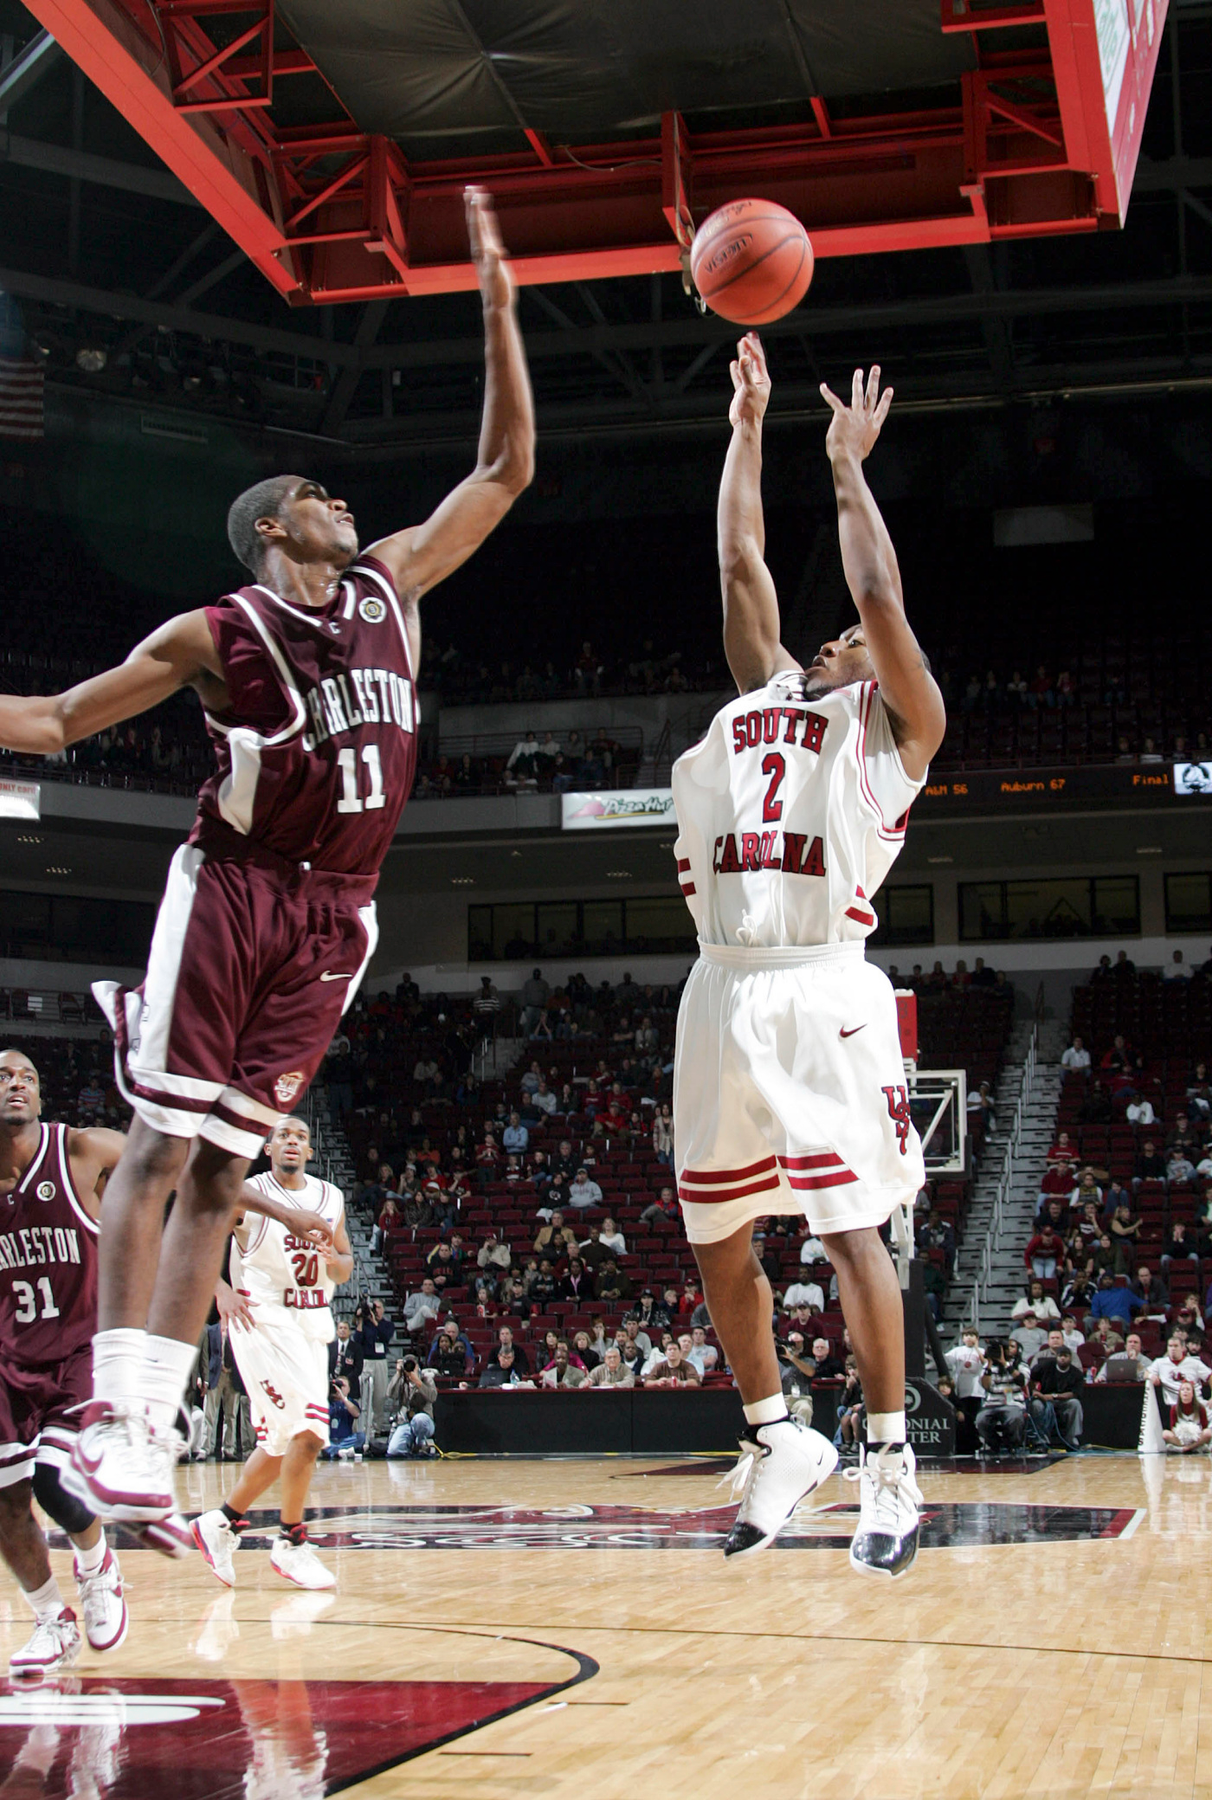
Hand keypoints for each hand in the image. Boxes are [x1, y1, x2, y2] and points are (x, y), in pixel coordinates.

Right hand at [216, 1281, 254, 1332]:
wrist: (223, 1291)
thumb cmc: (234, 1296)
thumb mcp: (243, 1298)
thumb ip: (251, 1302)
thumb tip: (260, 1304)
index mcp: (242, 1306)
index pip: (248, 1314)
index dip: (252, 1320)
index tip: (255, 1327)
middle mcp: (236, 1309)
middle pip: (242, 1318)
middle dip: (246, 1325)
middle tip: (250, 1332)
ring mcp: (229, 1311)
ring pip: (233, 1319)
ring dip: (236, 1326)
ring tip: (239, 1332)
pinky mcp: (223, 1312)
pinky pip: (223, 1320)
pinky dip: (224, 1326)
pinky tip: (225, 1331)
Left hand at [289, 1210, 336, 1252]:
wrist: (286, 1215)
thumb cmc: (294, 1226)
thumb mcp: (304, 1236)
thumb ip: (315, 1240)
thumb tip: (323, 1244)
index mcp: (318, 1223)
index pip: (329, 1232)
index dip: (330, 1239)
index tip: (328, 1245)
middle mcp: (318, 1217)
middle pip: (328, 1227)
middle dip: (327, 1236)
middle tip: (322, 1242)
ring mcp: (315, 1214)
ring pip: (324, 1223)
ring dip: (323, 1231)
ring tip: (316, 1237)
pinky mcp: (312, 1213)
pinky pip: (319, 1220)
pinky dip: (319, 1226)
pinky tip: (313, 1231)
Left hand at [466, 186, 512, 309]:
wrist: (496, 305)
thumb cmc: (497, 294)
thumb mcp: (496, 278)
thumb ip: (494, 263)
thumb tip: (493, 251)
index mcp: (481, 251)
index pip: (477, 227)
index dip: (476, 211)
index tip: (474, 195)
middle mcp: (480, 249)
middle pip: (474, 223)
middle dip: (472, 205)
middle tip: (470, 188)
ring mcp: (485, 251)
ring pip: (480, 226)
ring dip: (478, 210)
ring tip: (475, 194)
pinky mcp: (491, 254)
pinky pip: (488, 233)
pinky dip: (486, 221)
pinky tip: (486, 213)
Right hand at [728, 332, 769, 430]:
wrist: (745, 424)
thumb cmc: (750, 409)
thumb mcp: (748, 389)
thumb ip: (746, 373)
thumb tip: (743, 358)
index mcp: (763, 380)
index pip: (757, 360)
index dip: (751, 348)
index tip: (744, 339)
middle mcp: (758, 381)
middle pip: (754, 360)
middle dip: (752, 347)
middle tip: (749, 334)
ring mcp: (749, 385)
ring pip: (746, 366)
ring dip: (744, 355)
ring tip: (741, 344)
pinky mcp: (741, 391)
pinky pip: (739, 377)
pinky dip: (736, 369)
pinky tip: (734, 362)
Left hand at [820, 365, 892, 464]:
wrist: (847, 458)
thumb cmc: (853, 457)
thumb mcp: (863, 448)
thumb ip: (860, 438)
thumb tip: (853, 437)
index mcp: (873, 427)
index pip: (882, 410)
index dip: (886, 399)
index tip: (889, 389)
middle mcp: (866, 418)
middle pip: (872, 396)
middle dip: (874, 381)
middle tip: (876, 368)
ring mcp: (855, 415)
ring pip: (858, 394)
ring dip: (858, 381)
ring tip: (859, 371)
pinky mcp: (842, 415)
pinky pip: (834, 401)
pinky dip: (827, 394)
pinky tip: (823, 386)